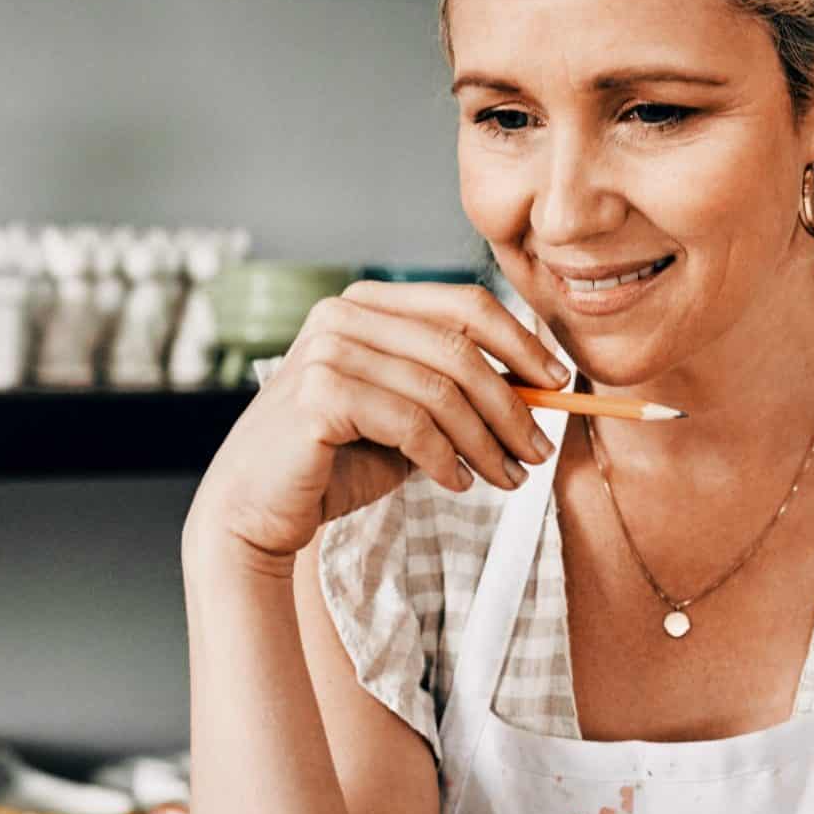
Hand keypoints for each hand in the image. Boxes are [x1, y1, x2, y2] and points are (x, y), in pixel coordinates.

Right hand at [184, 280, 568, 563]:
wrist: (255, 509)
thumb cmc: (333, 461)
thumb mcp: (404, 417)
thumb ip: (453, 395)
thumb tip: (537, 390)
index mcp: (366, 303)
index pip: (462, 305)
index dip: (520, 341)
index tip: (559, 382)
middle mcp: (342, 314)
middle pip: (459, 348)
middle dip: (511, 403)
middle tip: (538, 449)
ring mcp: (327, 350)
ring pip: (440, 390)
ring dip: (487, 440)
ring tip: (509, 478)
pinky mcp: (319, 395)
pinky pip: (410, 424)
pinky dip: (446, 458)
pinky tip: (458, 483)